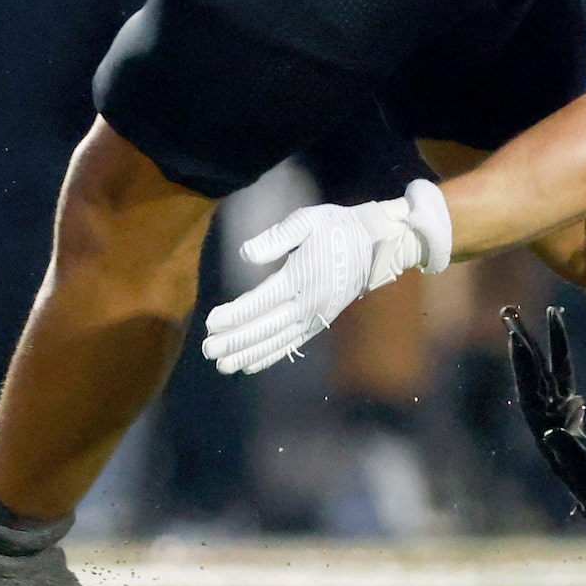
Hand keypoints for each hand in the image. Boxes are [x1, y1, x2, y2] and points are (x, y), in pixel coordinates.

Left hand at [202, 182, 449, 374]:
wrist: (377, 243)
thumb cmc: (337, 227)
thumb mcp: (307, 221)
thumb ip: (276, 239)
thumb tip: (246, 254)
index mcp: (300, 277)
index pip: (261, 301)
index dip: (235, 315)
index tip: (211, 323)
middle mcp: (307, 303)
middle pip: (265, 327)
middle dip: (235, 341)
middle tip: (208, 351)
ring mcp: (316, 316)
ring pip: (278, 341)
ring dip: (249, 353)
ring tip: (224, 365)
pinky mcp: (321, 321)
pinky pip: (293, 344)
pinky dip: (272, 356)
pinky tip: (252, 364)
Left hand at [505, 305, 585, 536]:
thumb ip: (568, 454)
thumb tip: (548, 432)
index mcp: (548, 433)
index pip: (530, 392)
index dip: (523, 366)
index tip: (515, 338)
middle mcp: (550, 421)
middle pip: (535, 375)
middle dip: (526, 344)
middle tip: (511, 312)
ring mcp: (563, 417)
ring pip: (552, 373)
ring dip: (548, 345)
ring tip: (550, 313)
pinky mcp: (578, 417)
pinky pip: (567, 381)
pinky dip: (564, 361)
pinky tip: (559, 342)